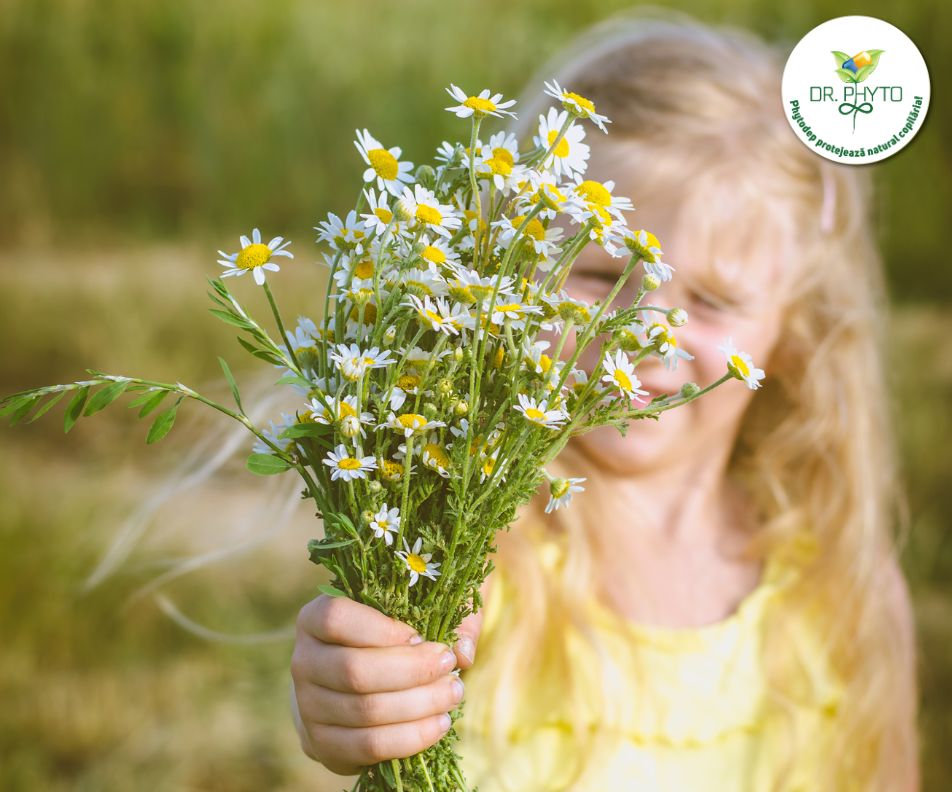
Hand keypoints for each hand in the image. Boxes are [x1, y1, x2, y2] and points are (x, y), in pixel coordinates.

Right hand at [289, 578, 489, 776]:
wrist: (348, 682)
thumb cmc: (388, 635)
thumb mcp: (417, 610)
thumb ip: (448, 616)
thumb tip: (463, 652)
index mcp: (313, 618)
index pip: (336, 618)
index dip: (381, 628)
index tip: (420, 635)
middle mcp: (303, 661)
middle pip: (354, 670)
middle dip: (412, 670)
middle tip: (448, 665)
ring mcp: (306, 706)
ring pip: (365, 711)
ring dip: (419, 705)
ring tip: (453, 694)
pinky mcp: (321, 744)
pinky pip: (368, 746)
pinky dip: (410, 737)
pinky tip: (439, 724)